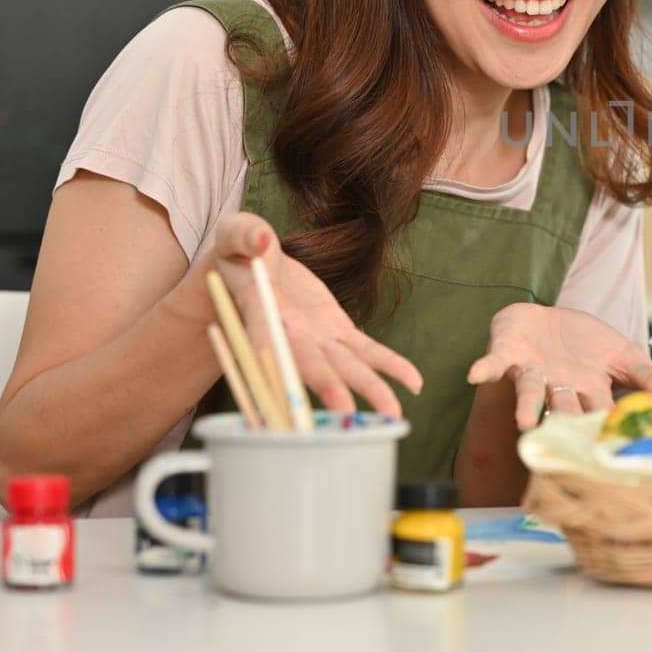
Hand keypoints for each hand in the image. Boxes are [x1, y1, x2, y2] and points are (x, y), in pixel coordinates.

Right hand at [205, 212, 423, 416]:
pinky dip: (391, 366)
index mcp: (261, 316)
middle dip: (330, 391)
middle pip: (312, 367)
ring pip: (346, 367)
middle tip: (347, 417)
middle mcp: (290, 338)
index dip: (278, 370)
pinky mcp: (337, 331)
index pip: (268, 346)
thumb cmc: (239, 250)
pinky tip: (415, 383)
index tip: (285, 397)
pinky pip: (367, 351)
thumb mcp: (235, 234)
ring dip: (369, 390)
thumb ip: (245, 235)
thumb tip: (262, 238)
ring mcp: (317, 339)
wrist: (253, 267)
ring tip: (393, 414)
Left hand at [467, 303, 651, 429]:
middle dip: (567, 425)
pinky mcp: (507, 357)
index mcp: (589, 392)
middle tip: (568, 447)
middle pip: (565, 409)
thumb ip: (650, 377)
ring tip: (525, 422)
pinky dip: (485, 369)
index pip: (601, 414)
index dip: (608, 429)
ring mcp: (532, 373)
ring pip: (530, 393)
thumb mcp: (621, 354)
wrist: (541, 318)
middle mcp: (560, 389)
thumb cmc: (581, 344)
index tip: (616, 451)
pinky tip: (476, 374)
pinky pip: (493, 363)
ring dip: (527, 407)